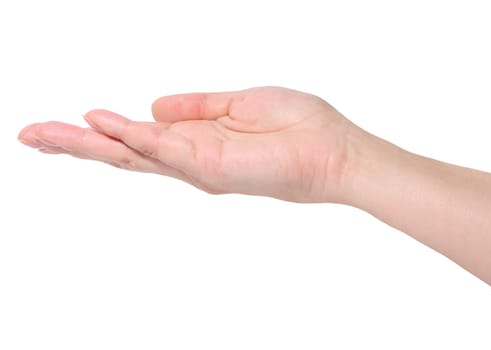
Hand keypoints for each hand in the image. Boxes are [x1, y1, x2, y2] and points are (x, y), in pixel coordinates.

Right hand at [18, 87, 358, 202]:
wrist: (333, 150)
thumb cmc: (295, 124)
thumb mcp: (237, 102)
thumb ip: (195, 106)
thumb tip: (153, 105)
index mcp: (196, 141)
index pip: (139, 138)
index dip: (102, 130)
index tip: (70, 121)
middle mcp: (190, 158)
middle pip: (124, 152)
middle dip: (76, 144)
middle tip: (30, 135)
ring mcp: (198, 165)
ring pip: (132, 155)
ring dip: (85, 143)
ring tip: (40, 134)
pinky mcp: (213, 165)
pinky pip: (163, 147)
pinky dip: (130, 134)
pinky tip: (97, 122)